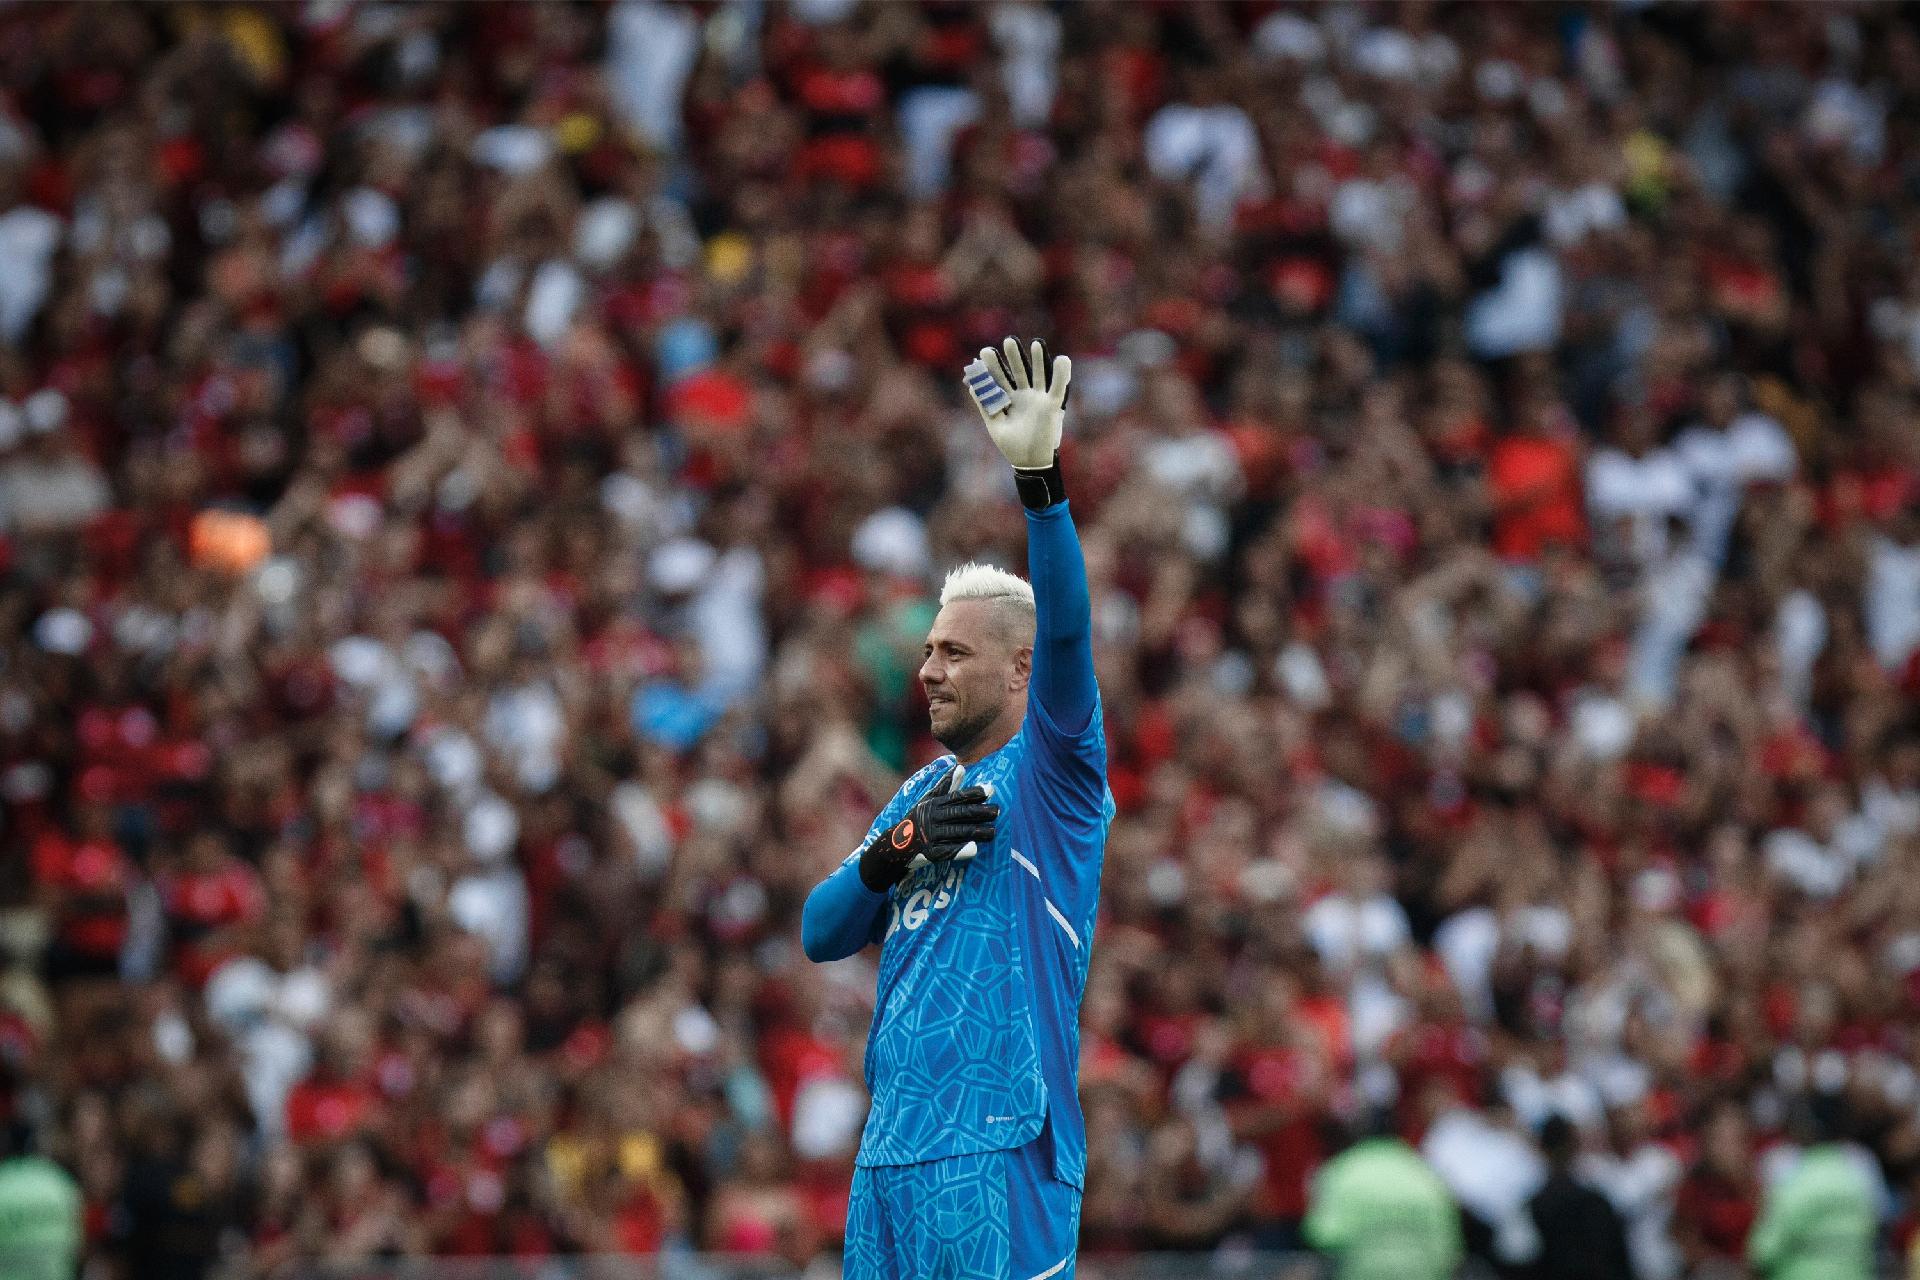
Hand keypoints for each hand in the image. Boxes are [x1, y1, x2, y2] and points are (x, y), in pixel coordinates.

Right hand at [859, 765, 998, 891]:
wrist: (895, 846)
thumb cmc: (918, 820)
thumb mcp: (928, 801)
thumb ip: (946, 786)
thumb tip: (960, 766)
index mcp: (933, 804)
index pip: (956, 797)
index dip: (973, 793)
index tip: (990, 790)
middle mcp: (931, 818)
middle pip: (959, 814)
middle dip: (980, 812)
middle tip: (997, 811)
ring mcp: (930, 836)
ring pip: (957, 832)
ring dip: (976, 832)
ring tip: (993, 832)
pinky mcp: (929, 853)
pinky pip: (947, 851)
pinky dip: (961, 850)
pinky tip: (974, 849)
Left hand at [965, 336, 1069, 470]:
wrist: (1030, 462)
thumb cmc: (1011, 445)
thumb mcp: (994, 425)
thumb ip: (985, 405)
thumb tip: (972, 386)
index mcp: (1007, 399)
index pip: (999, 378)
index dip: (993, 366)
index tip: (985, 352)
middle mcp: (1023, 396)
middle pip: (1018, 372)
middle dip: (1014, 357)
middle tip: (1008, 340)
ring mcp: (1038, 399)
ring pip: (1038, 375)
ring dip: (1037, 360)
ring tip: (1035, 343)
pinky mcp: (1052, 406)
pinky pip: (1058, 388)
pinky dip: (1061, 374)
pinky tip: (1062, 359)